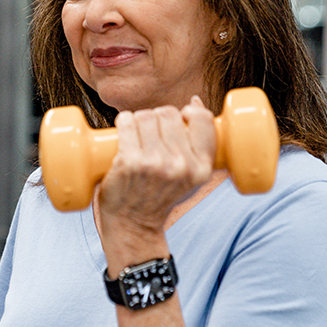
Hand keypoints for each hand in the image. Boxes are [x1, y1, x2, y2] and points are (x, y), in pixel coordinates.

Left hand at [95, 96, 216, 236]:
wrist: (133, 224)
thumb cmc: (161, 195)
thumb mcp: (191, 176)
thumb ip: (199, 144)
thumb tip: (194, 102)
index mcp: (202, 169)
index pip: (203, 121)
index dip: (191, 112)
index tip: (182, 116)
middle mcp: (181, 166)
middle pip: (169, 113)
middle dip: (158, 117)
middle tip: (151, 133)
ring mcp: (154, 164)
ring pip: (146, 115)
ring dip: (138, 119)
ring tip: (137, 135)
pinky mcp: (129, 162)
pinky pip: (126, 122)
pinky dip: (123, 122)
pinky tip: (124, 131)